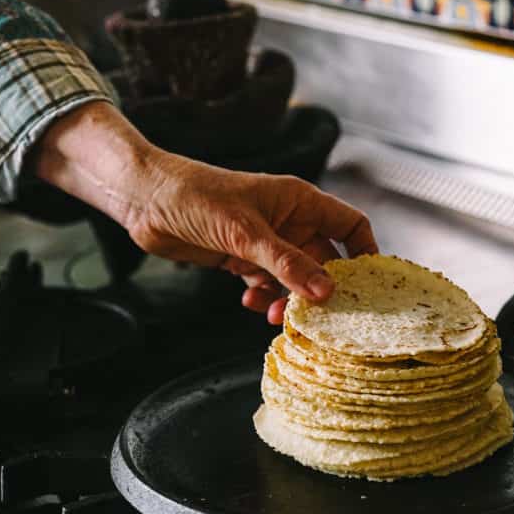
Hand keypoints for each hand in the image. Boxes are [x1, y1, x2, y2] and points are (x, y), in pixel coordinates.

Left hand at [33, 101, 376, 322]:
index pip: (349, 225)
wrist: (145, 199)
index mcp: (299, 200)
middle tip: (315, 316)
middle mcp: (288, 220)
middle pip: (323, 259)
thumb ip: (286, 263)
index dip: (364, 253)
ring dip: (287, 298)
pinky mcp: (240, 258)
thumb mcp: (245, 233)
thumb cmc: (195, 197)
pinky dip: (262, 296)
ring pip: (293, 278)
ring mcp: (264, 241)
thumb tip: (327, 293)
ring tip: (273, 315)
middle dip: (319, 288)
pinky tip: (248, 302)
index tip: (369, 287)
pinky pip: (266, 283)